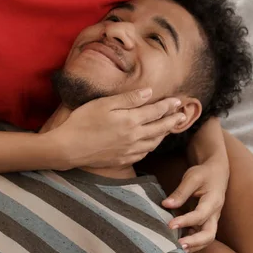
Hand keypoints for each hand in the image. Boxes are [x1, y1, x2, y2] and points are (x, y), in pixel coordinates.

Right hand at [49, 89, 184, 168]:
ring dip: (164, 134)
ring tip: (170, 128)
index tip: (178, 101)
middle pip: (159, 128)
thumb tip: (149, 92)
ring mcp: (129, 150)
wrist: (68, 148)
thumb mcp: (104, 104)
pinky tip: (151, 143)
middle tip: (183, 115)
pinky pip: (144, 153)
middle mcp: (134, 137)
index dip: (168, 105)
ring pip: (154, 142)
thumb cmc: (83, 121)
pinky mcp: (122, 159)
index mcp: (130, 120)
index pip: (155, 111)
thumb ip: (128, 99)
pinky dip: (152, 147)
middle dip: (172, 120)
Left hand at [162, 158, 228, 252]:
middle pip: (209, 234)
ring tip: (177, 249)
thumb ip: (180, 192)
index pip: (200, 215)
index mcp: (213, 201)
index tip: (170, 225)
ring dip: (194, 245)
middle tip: (178, 246)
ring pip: (207, 238)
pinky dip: (193, 242)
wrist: (217, 173)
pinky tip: (179, 243)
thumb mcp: (192, 177)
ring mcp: (212, 219)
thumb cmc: (204, 174)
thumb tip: (166, 205)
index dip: (185, 221)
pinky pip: (202, 235)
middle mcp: (215, 214)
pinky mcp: (207, 222)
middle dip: (194, 242)